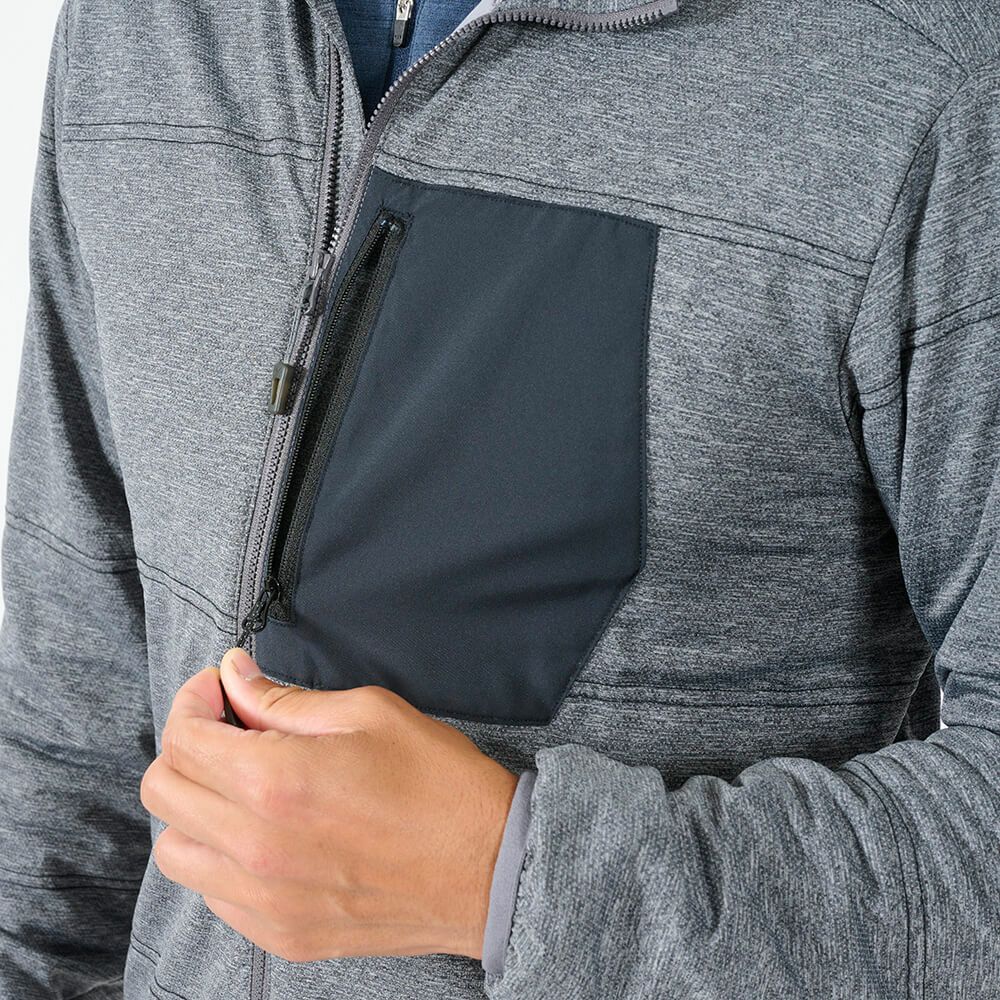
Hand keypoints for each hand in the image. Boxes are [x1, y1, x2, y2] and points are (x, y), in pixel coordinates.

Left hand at [140, 648, 518, 962]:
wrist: (489, 868)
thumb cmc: (439, 783)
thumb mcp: (369, 712)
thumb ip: (285, 699)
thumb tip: (235, 677)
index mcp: (276, 782)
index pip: (183, 738)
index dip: (193, 700)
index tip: (218, 688)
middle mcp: (257, 848)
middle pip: (162, 792)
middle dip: (186, 745)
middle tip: (227, 726)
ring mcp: (265, 900)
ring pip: (174, 852)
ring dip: (194, 807)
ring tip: (240, 784)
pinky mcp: (281, 935)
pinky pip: (212, 895)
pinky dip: (220, 856)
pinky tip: (263, 831)